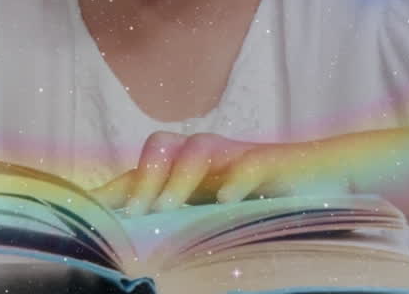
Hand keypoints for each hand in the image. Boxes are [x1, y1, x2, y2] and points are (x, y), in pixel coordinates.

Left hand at [92, 132, 352, 215]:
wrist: (325, 176)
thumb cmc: (264, 203)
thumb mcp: (218, 218)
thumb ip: (184, 229)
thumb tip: (141, 260)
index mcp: (187, 172)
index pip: (141, 172)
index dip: (113, 188)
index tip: (83, 210)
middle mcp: (206, 157)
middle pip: (161, 146)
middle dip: (143, 177)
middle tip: (133, 211)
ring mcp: (237, 155)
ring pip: (199, 149)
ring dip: (180, 176)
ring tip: (167, 206)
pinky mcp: (272, 161)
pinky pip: (251, 163)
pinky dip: (238, 178)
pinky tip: (230, 199)